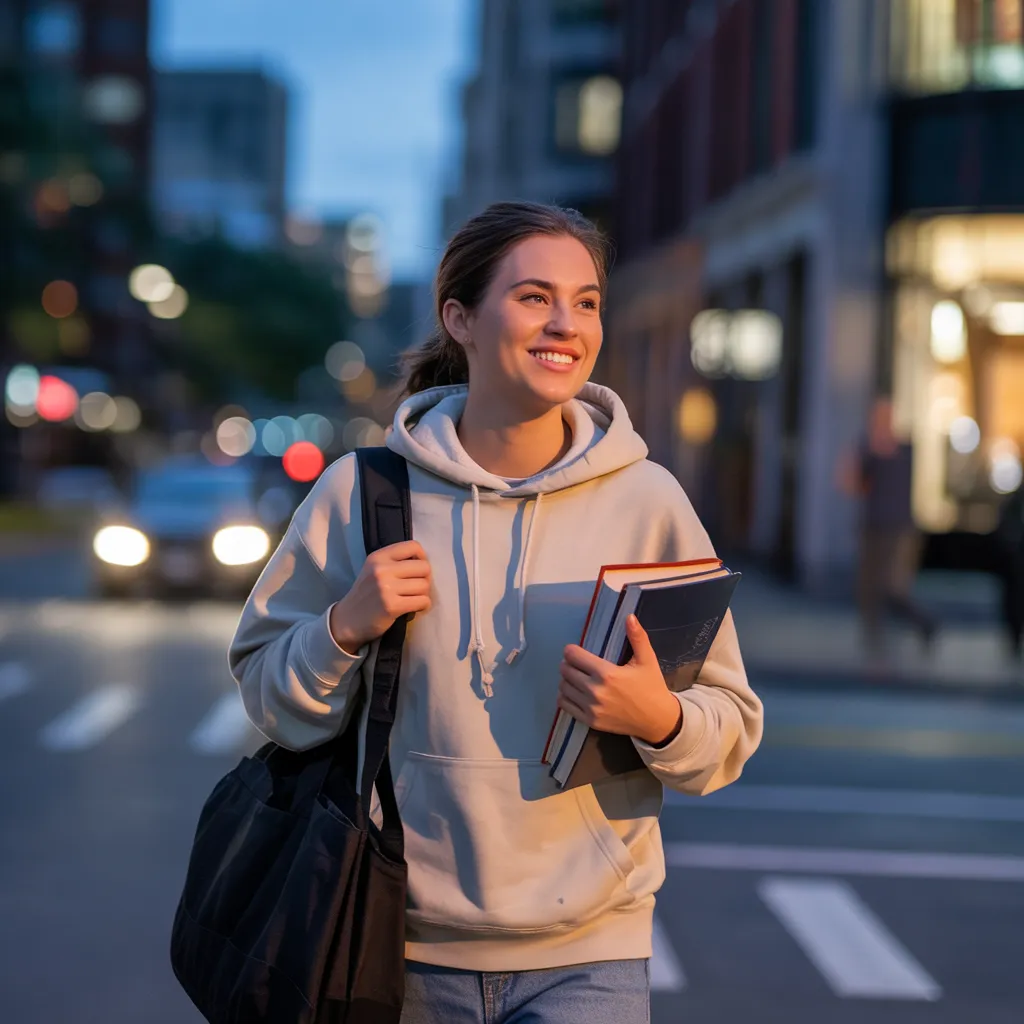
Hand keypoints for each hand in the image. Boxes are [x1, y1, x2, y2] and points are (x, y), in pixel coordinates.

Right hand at [329, 540, 431, 651]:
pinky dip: (423, 606)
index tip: (416, 570)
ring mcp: (386, 588)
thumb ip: (395, 562)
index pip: (413, 546)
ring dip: (423, 594)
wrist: (347, 620)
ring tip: (413, 599)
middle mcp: (381, 569)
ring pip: (425, 586)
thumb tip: (425, 562)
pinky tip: (414, 608)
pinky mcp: (392, 606)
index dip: (422, 558)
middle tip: (416, 588)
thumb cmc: (366, 594)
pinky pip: (423, 601)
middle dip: (425, 579)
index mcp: (378, 556)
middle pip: (424, 567)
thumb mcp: (374, 570)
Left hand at [557, 615, 682, 745]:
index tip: (576, 651)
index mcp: (607, 673)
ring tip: (576, 677)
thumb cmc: (651, 687)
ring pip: (563, 687)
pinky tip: (574, 692)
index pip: (573, 656)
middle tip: (576, 663)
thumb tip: (629, 616)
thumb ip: (637, 637)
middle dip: (568, 663)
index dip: (572, 650)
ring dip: (566, 679)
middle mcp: (595, 691)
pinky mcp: (590, 721)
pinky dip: (565, 696)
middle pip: (565, 670)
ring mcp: (591, 708)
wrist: (657, 720)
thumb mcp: (647, 660)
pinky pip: (565, 705)